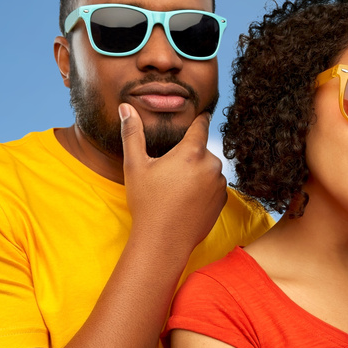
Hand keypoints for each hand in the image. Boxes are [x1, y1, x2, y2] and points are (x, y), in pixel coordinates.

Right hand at [120, 104, 225, 256]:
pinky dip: (204, 189)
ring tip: (177, 188)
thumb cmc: (147, 203)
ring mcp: (219, 185)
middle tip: (171, 171)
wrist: (163, 241)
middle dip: (190, 155)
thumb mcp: (135, 166)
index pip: (201, 125)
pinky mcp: (223, 201)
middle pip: (202, 150)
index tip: (200, 113)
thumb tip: (125, 107)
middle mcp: (211, 165)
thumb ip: (132, 133)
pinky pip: (214, 187)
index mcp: (192, 152)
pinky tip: (187, 199)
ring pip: (209, 169)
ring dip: (198, 172)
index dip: (199, 118)